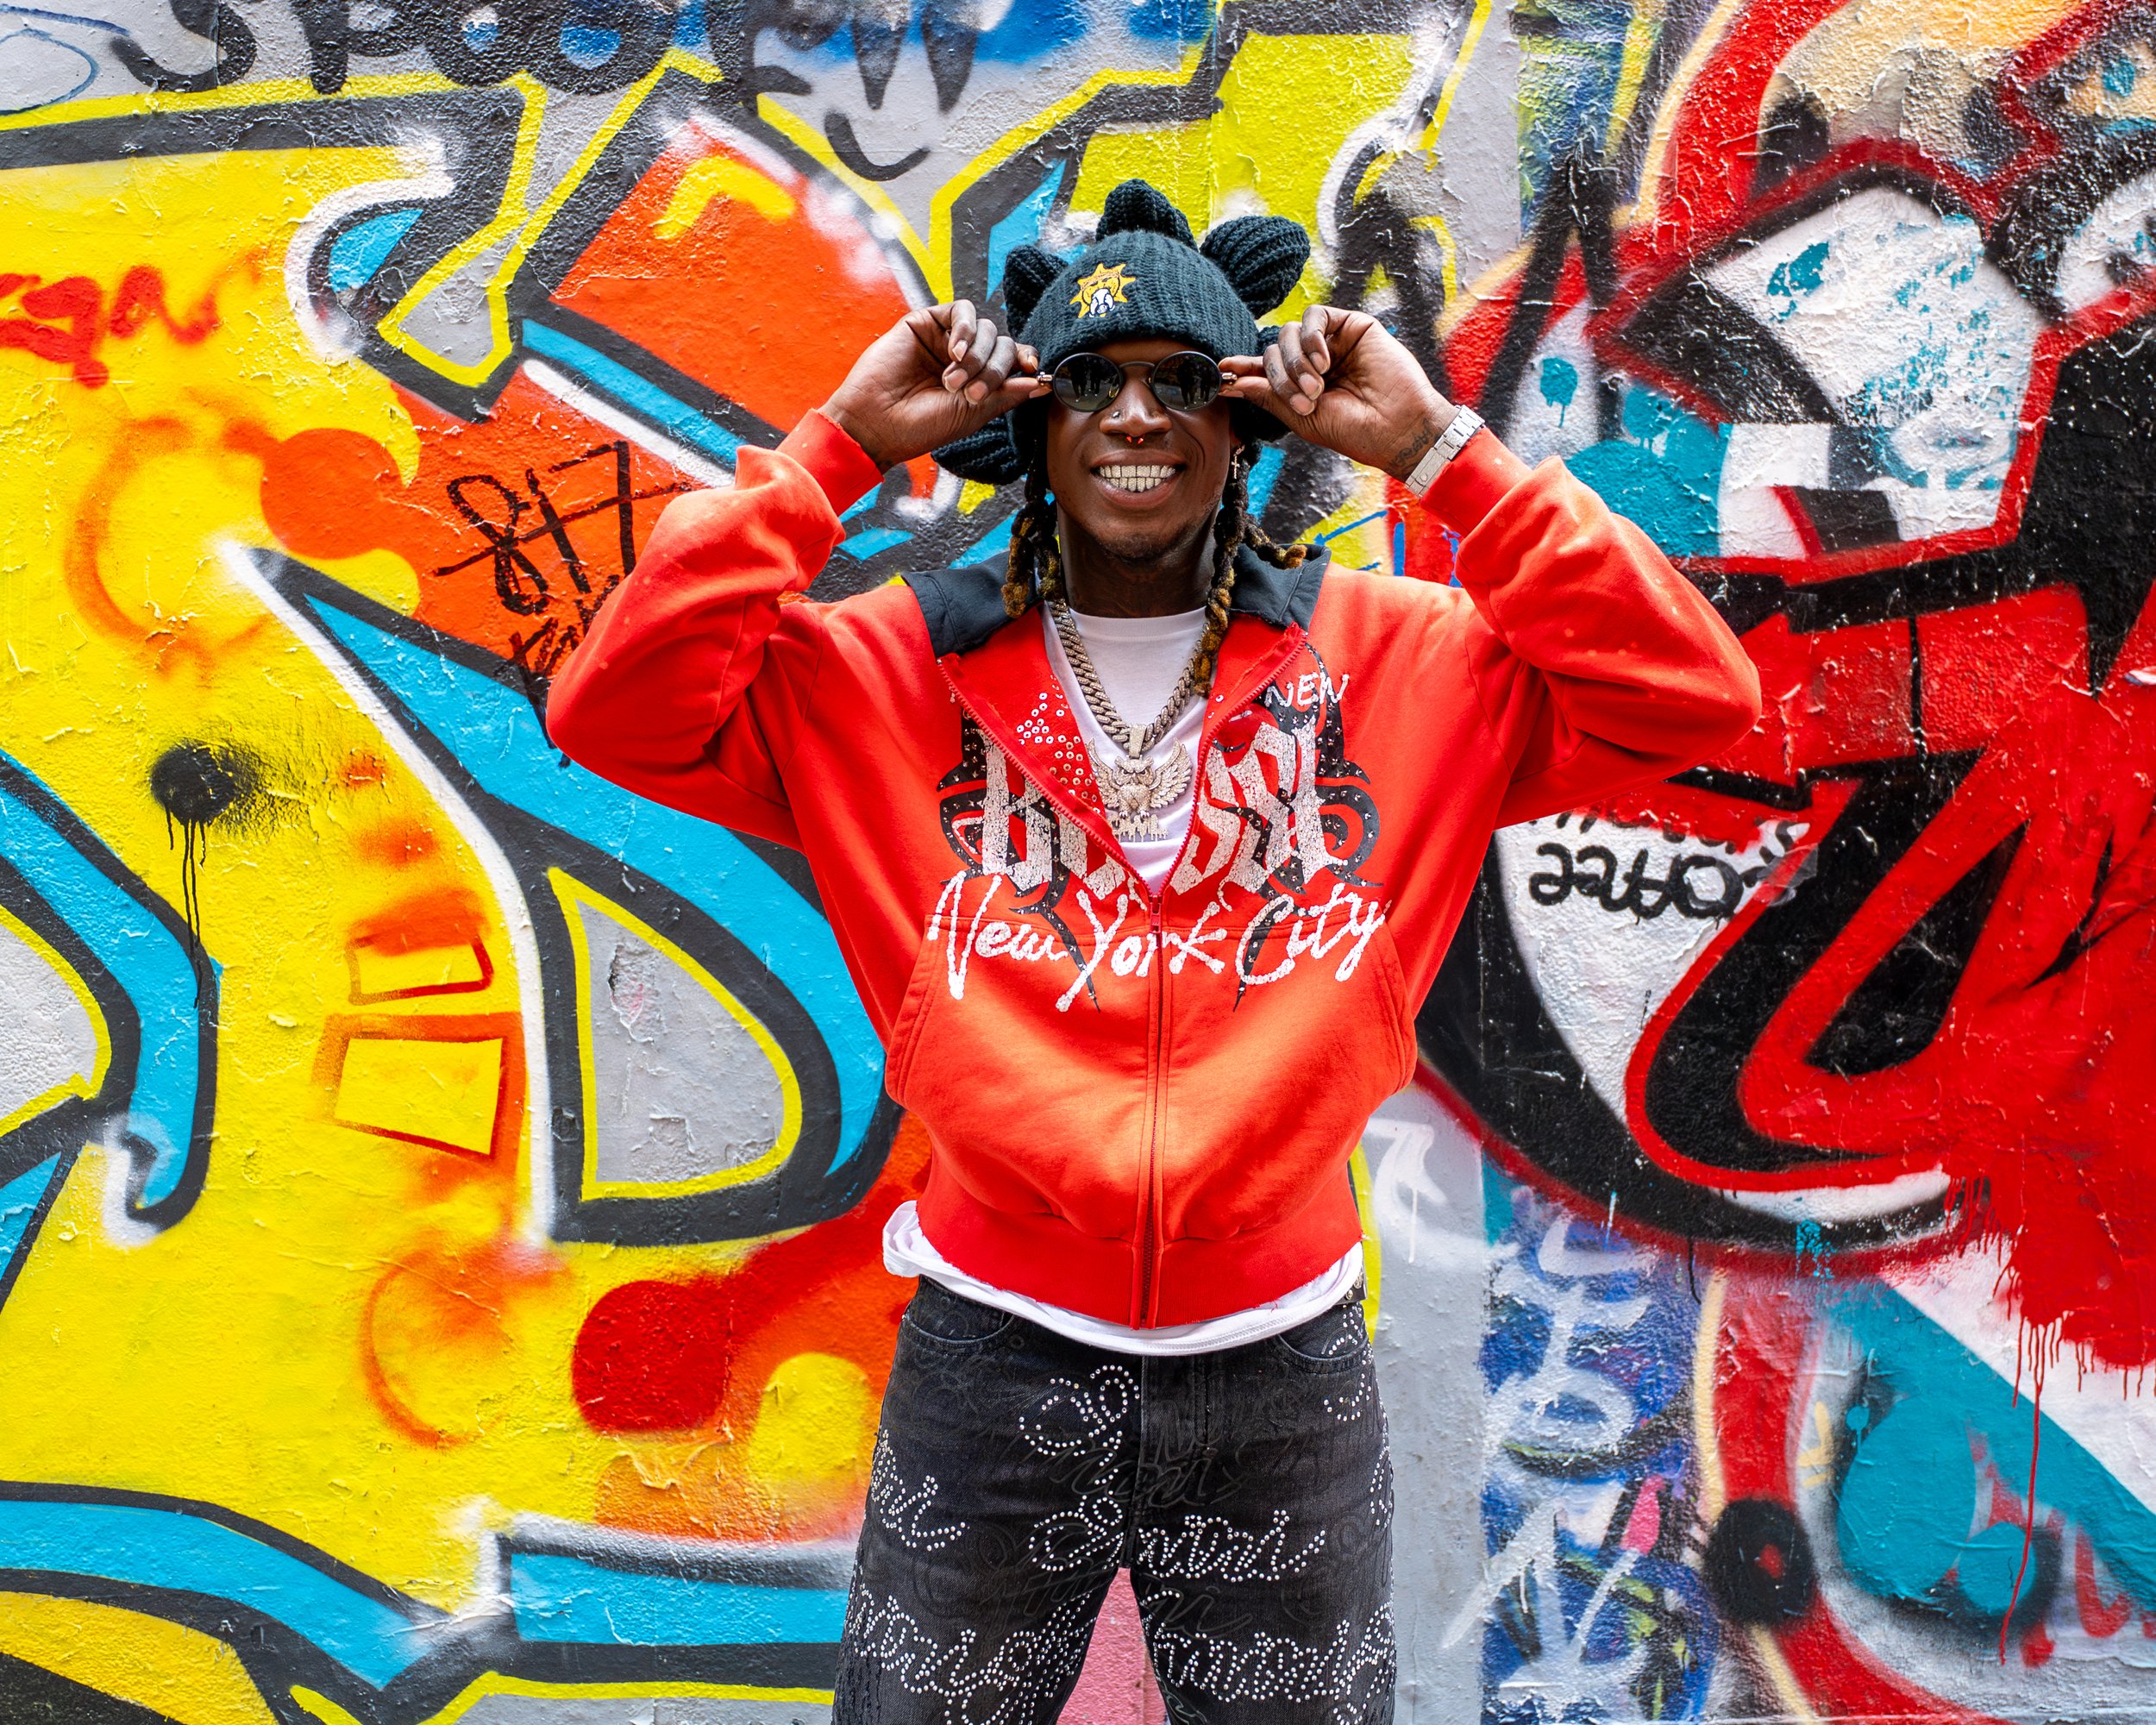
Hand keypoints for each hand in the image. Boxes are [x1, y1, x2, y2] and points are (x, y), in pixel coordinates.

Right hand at [820, 301, 1047, 469]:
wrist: (877, 424)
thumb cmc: (921, 427)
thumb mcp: (972, 415)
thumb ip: (1006, 394)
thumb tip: (1045, 383)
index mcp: (980, 381)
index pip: (1014, 361)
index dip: (1027, 360)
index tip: (1033, 371)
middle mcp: (967, 359)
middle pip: (1003, 344)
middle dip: (995, 368)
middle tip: (972, 393)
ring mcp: (947, 340)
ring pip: (986, 327)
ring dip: (978, 355)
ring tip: (953, 381)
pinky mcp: (927, 322)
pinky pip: (961, 310)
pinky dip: (966, 328)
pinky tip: (955, 352)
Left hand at [1223, 306, 1457, 480]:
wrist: (1398, 427)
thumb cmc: (1355, 430)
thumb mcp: (1303, 418)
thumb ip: (1269, 397)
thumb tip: (1234, 382)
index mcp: (1300, 386)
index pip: (1264, 370)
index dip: (1241, 368)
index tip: (1220, 371)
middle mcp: (1313, 363)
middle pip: (1272, 351)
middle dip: (1279, 376)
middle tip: (1304, 400)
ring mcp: (1331, 343)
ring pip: (1288, 333)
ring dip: (1295, 361)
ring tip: (1317, 386)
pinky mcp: (1351, 326)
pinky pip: (1315, 316)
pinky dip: (1311, 338)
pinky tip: (1324, 361)